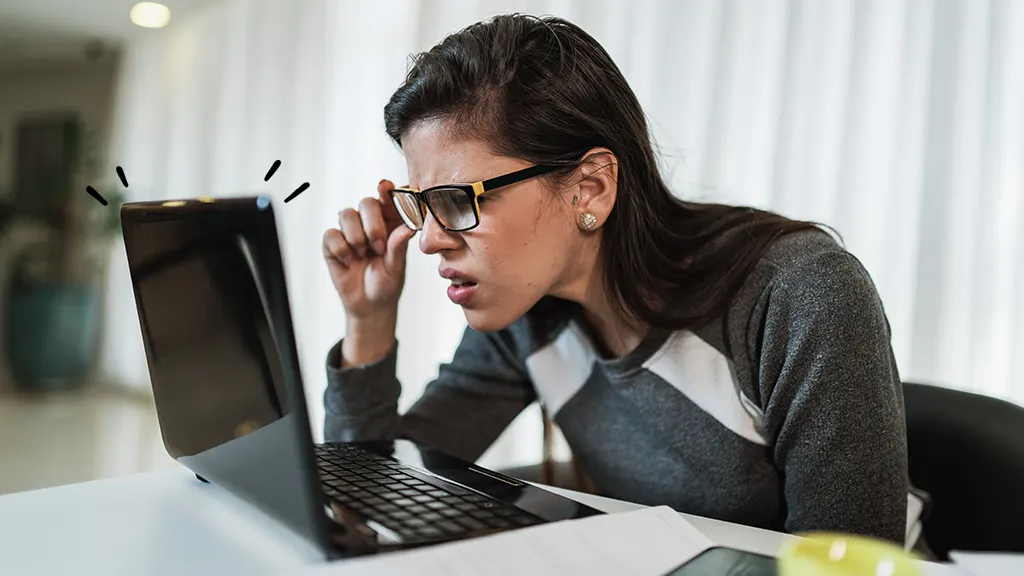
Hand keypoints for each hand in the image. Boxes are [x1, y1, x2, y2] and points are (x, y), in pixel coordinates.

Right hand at [323, 179, 415, 321]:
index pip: (388, 199)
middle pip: (366, 202)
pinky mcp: (332, 243)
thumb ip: (399, 247)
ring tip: (363, 255)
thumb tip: (408, 227)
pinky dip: (341, 249)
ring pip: (346, 214)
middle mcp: (369, 222)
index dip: (386, 190)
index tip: (385, 186)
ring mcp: (350, 231)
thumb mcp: (396, 267)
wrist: (369, 305)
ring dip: (356, 237)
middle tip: (379, 247)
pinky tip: (349, 261)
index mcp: (391, 223)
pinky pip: (331, 234)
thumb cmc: (387, 283)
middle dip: (372, 224)